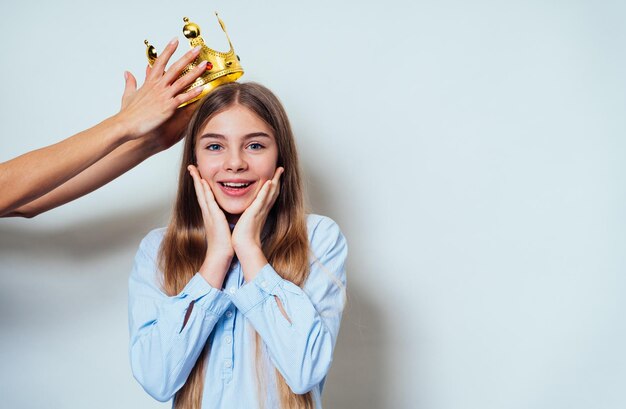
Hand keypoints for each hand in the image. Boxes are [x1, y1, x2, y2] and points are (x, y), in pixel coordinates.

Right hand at [116, 38, 206, 140]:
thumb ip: (130, 82)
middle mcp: (158, 86)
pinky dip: (193, 93)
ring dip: (195, 72)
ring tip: (204, 64)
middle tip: (198, 48)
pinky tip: (202, 88)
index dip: (168, 50)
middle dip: (187, 57)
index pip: (160, 61)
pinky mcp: (168, 107)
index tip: (175, 40)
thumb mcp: (128, 94)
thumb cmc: (128, 113)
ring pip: (182, 80)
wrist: (125, 124)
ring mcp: (164, 95)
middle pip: (175, 67)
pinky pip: (183, 98)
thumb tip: (128, 73)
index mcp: (150, 82)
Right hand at [188, 165, 232, 287]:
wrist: (221, 256)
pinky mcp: (214, 217)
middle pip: (199, 192)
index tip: (198, 175)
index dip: (200, 185)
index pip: (204, 196)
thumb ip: (222, 220)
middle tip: (191, 167)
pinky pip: (209, 201)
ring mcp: (209, 214)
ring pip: (202, 194)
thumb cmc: (224, 244)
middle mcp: (207, 213)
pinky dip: (205, 191)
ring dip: (197, 181)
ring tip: (193, 169)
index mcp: (210, 215)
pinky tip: (203, 183)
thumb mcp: (223, 228)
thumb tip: (225, 216)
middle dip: (195, 179)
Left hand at [232, 167, 283, 255]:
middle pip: (273, 191)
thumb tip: (247, 211)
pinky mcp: (255, 212)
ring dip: (275, 180)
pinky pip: (262, 200)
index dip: (274, 185)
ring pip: (270, 193)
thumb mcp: (247, 220)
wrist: (243, 245)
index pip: (269, 195)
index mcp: (261, 210)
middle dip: (278, 179)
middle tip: (281, 168)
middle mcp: (263, 209)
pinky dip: (266, 191)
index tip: (275, 175)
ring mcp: (260, 210)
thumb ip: (249, 213)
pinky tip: (269, 182)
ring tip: (279, 170)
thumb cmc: (244, 236)